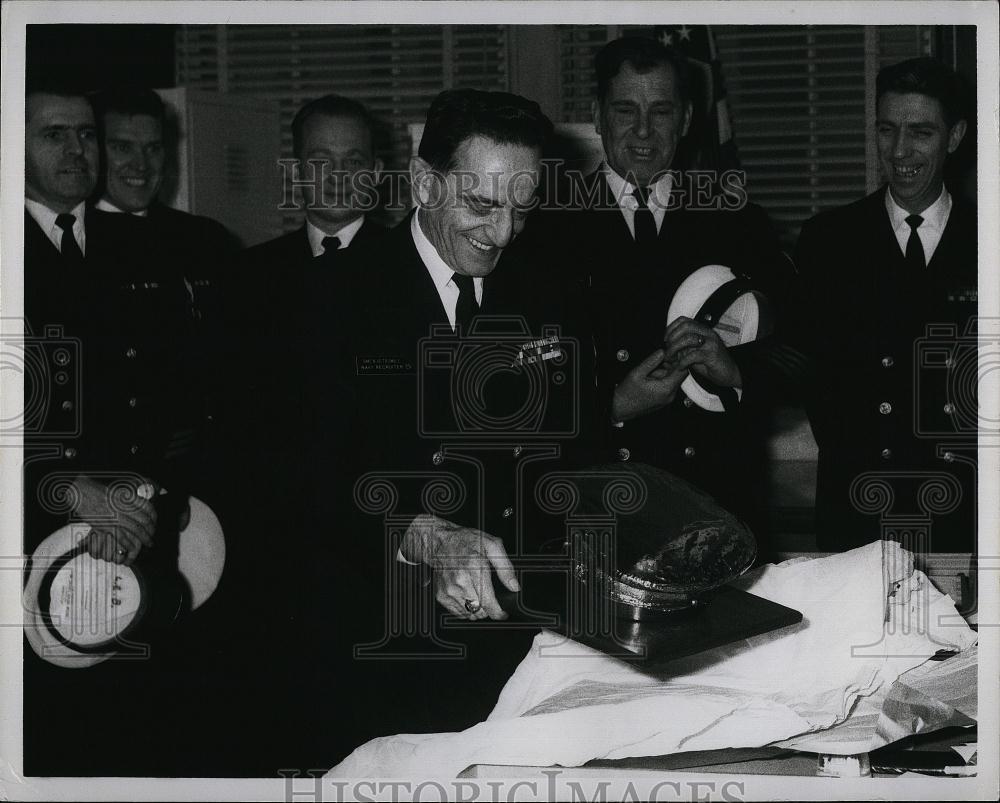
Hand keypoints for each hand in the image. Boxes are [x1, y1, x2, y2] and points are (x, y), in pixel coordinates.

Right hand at [71, 475, 157, 565]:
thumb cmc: (98, 492)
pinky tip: (133, 547)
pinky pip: (121, 537)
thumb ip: (130, 501)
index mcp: (128, 497)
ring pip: (135, 530)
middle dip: (151, 531)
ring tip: (147, 543)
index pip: (147, 508)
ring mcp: (114, 516)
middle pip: (143, 521)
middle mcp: (123, 507)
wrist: (80, 492)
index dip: (154, 517)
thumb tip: (141, 510)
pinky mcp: (105, 525)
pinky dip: (128, 543)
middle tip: (152, 536)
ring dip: (143, 538)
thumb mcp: (118, 493)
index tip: (155, 522)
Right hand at [401, 514, 519, 620]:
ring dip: (477, 609)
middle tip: (490, 599)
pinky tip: (468, 596)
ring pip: (469, 613)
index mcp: (474, 567)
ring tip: (478, 596)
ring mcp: (449, 589)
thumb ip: (505, 567)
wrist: (440, 541)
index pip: (488, 601)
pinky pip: (458, 612)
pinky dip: (466, 609)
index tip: (503, 614)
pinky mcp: (442, 595)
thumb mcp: (491, 545)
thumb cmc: (465, 541)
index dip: (498, 612)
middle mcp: (460, 581)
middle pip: (480, 610)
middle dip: (489, 609)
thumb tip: (514, 586)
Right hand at [611, 348, 686, 422]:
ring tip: (648, 375)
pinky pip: (666, 385)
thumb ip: (651, 361)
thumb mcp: (637, 373)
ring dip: (663, 373)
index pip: (683, 371)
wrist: (619, 409)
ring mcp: (667, 398)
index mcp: (666, 388)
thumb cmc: (626, 394)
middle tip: (655, 363)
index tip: (670, 354)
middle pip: (678, 375)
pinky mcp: (663, 400)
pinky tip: (648, 380)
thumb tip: (662, 352)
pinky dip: (660, 379)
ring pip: (671, 379)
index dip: (678, 360)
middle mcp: (670, 395)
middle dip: (668, 366)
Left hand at [663, 317, 741, 388]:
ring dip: (675, 349)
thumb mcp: (693, 353)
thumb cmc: (710, 363)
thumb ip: (683, 348)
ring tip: (671, 359)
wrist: (729, 373)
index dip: (671, 328)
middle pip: (685, 326)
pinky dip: (683, 361)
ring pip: (688, 339)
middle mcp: (707, 333)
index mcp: (702, 330)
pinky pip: (693, 355)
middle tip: (667, 350)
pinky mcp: (712, 355)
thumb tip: (667, 347)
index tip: (664, 340)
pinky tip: (680, 367)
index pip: (684, 320)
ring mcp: (711, 343)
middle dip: (672, 337)